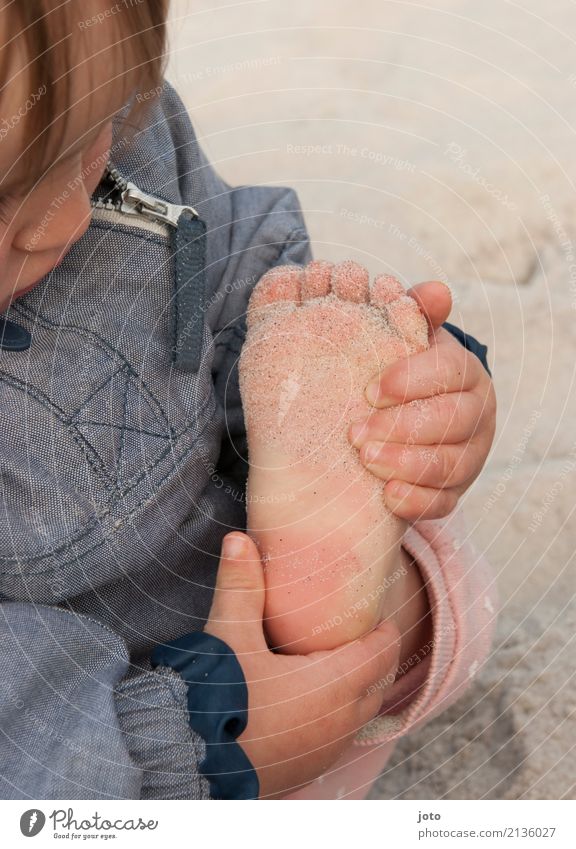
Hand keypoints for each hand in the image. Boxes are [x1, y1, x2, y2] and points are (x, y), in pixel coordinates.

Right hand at [204, 532, 400, 798]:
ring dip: (358, 691)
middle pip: (377, 685)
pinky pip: (338, 740)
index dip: (384, 631)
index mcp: (332, 685)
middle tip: (359, 635)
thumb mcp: (229, 633)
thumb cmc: (214, 697)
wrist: (185, 763)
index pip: (381, 654)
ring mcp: (324, 752)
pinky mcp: (305, 772)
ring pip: (360, 716)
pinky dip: (338, 718)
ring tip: (337, 666)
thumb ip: (240, 584)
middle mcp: (338, 723)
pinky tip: (311, 705)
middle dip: (374, 659)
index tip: (379, 615)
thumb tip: (239, 538)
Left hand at [348, 281, 495, 519]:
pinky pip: (444, 503)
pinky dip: (416, 500)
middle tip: (356, 433)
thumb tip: (435, 292)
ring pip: (450, 464)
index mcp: (465, 373)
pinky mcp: (455, 491)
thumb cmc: (402, 375)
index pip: (451, 370)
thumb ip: (413, 315)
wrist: (407, 416)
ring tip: (365, 460)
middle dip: (403, 427)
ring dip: (406, 464)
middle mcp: (476, 414)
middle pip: (453, 420)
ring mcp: (470, 455)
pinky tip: (386, 495)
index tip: (370, 391)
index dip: (412, 379)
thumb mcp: (404, 342)